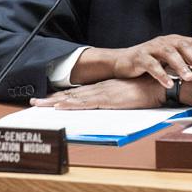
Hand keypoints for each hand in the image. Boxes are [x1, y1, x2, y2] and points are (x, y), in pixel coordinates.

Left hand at [30, 75, 164, 108]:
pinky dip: (71, 104)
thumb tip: (111, 106)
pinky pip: (85, 103)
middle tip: (33, 102)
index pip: (77, 93)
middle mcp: (99, 89)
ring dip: (54, 101)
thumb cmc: (147, 91)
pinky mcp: (107, 99)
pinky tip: (60, 106)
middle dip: (50, 99)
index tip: (47, 99)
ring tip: (39, 105)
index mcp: (103, 89)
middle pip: (70, 94)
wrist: (158, 85)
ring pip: (72, 98)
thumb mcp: (128, 96)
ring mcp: (101, 93)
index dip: (61, 96)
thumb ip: (118, 100)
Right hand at [72, 35, 191, 88]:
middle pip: (183, 46)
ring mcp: (152, 48)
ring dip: (180, 66)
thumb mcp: (170, 60)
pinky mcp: (140, 57)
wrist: (123, 61)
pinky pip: (152, 65)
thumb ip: (186, 62)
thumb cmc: (151, 61)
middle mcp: (165, 41)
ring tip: (188, 78)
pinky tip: (169, 83)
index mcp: (175, 41)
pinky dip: (161, 74)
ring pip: (168, 53)